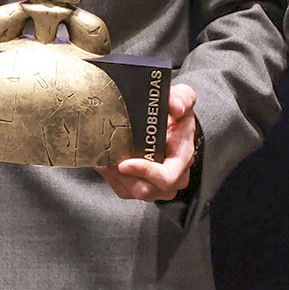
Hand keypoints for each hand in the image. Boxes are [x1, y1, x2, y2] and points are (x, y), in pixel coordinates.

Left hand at [100, 84, 196, 201]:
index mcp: (183, 157)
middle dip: (124, 177)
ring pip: (133, 192)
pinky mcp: (146, 186)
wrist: (173, 122)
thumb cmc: (178, 113)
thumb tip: (175, 107)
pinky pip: (125, 190)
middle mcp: (175, 176)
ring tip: (104, 159)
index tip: (125, 164)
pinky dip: (112, 178)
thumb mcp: (184, 97)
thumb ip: (182, 98)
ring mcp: (160, 185)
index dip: (146, 173)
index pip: (167, 177)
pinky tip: (105, 163)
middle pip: (147, 189)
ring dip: (116, 178)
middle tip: (108, 159)